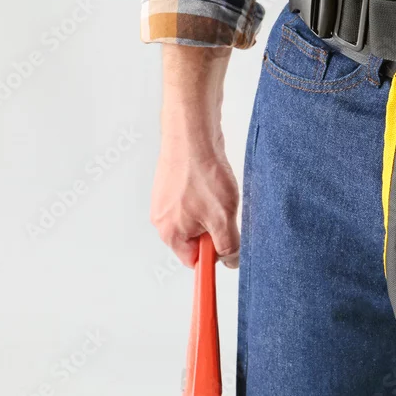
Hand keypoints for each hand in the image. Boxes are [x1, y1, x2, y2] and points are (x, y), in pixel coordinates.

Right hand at [150, 46, 239, 267]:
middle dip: (216, 228)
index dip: (214, 255)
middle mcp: (163, 218)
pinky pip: (196, 197)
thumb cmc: (201, 174)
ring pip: (199, 215)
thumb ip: (227, 245)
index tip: (230, 247)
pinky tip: (215, 179)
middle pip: (196, 238)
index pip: (193, 260)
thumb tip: (231, 261)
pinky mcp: (174, 182)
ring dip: (215, 209)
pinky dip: (209, 192)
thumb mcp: (222, 219)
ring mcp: (167, 198)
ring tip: (221, 192)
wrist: (192, 134)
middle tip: (227, 212)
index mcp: (169, 233)